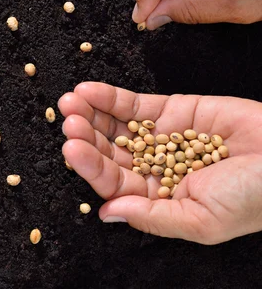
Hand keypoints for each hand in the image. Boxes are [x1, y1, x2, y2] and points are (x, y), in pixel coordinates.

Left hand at [58, 82, 261, 243]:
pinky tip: (89, 90)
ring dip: (90, 114)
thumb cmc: (252, 198)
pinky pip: (134, 104)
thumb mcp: (202, 220)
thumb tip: (106, 214)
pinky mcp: (171, 110)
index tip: (71, 148)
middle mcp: (151, 168)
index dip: (91, 166)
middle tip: (68, 121)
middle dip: (86, 136)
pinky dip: (110, 97)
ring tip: (70, 102)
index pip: (113, 182)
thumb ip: (152, 217)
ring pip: (115, 126)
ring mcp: (158, 137)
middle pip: (108, 152)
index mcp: (156, 198)